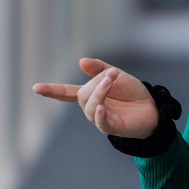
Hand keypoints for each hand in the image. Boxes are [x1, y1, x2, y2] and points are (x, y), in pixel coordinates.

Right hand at [32, 57, 159, 139]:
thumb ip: (99, 69)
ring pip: (91, 106)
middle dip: (96, 82)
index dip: (52, 91)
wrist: (152, 107)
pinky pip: (101, 122)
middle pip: (83, 95)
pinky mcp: (112, 127)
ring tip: (112, 79)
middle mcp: (92, 107)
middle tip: (112, 74)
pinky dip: (99, 114)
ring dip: (100, 91)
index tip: (35, 88)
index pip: (66, 93)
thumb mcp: (116, 75)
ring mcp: (101, 118)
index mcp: (90, 95)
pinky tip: (101, 107)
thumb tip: (80, 61)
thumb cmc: (132, 93)